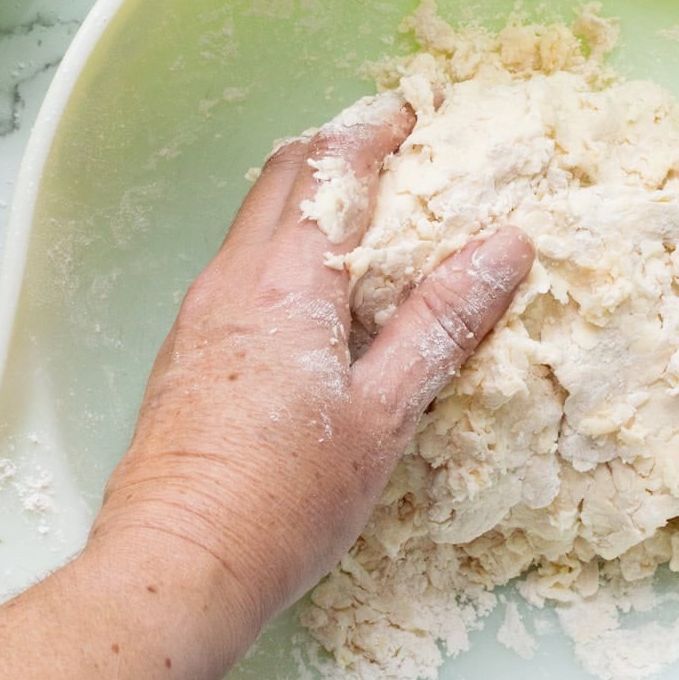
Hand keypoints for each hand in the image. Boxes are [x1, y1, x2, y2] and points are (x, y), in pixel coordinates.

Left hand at [93, 93, 533, 664]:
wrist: (175, 564)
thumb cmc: (286, 497)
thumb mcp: (384, 412)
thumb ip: (441, 323)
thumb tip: (504, 246)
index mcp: (286, 280)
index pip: (330, 168)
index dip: (373, 131)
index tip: (412, 115)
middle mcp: (233, 279)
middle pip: (280, 177)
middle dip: (335, 151)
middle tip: (392, 156)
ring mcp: (201, 313)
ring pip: (253, 222)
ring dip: (305, 199)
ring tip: (362, 220)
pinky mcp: (186, 351)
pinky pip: (238, 269)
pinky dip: (281, 249)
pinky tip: (313, 296)